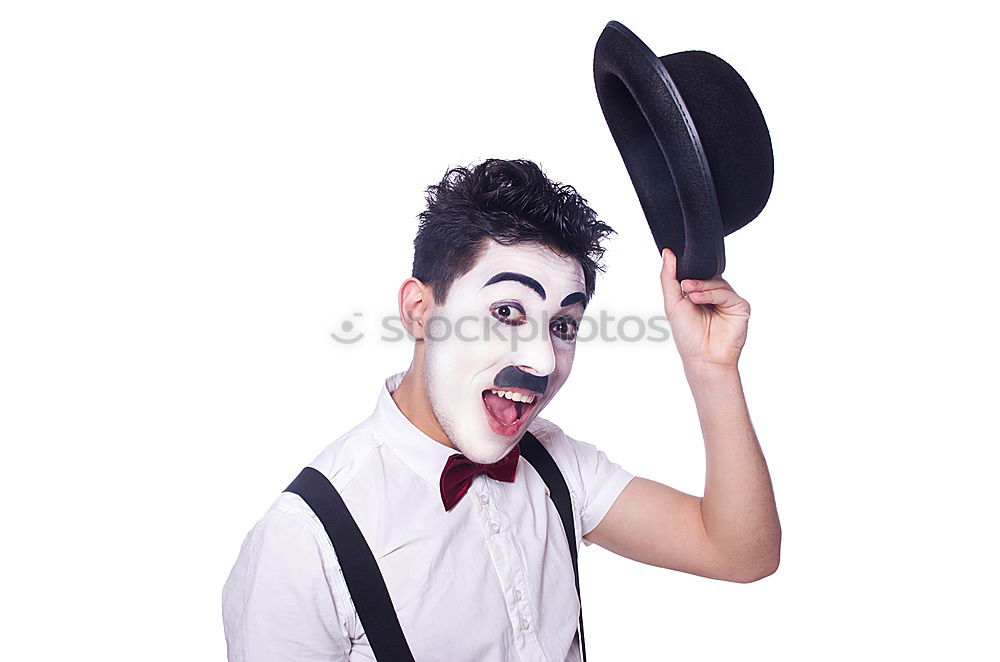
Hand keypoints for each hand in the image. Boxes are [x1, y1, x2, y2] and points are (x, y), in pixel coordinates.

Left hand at [659, 248, 749, 370]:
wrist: (702, 357)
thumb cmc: (687, 335)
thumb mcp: (672, 302)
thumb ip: (669, 277)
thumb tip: (667, 252)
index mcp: (700, 293)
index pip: (698, 273)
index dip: (690, 269)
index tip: (680, 269)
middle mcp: (715, 296)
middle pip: (708, 276)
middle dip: (695, 279)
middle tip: (685, 286)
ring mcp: (728, 301)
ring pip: (718, 283)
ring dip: (703, 287)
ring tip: (691, 297)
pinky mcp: (740, 307)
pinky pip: (727, 294)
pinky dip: (713, 295)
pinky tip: (700, 301)